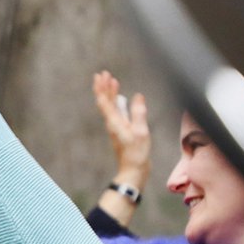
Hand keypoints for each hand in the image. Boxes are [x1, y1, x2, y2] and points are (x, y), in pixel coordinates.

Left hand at [92, 70, 151, 184]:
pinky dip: (118, 102)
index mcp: (114, 123)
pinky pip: (117, 112)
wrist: (133, 170)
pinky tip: (121, 98)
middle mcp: (112, 123)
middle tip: (103, 73)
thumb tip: (138, 96)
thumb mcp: (140, 132)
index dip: (102, 88)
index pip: (104, 102)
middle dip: (104, 87)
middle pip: (105, 102)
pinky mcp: (121, 131)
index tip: (102, 75)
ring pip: (110, 106)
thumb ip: (138, 113)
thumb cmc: (137, 154)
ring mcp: (116, 127)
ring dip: (110, 93)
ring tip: (112, 80)